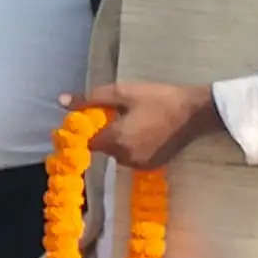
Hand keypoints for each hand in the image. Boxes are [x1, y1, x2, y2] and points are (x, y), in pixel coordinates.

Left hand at [79, 81, 221, 172]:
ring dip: (119, 139)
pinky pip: (132, 156)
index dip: (85, 131)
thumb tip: (62, 101)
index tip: (90, 119)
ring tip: (135, 120)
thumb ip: (90, 99)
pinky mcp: (153, 165)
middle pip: (103, 147)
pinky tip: (145, 130)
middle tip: (118, 114)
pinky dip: (132, 145)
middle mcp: (125, 157)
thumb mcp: (122, 92)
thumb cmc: (158, 99)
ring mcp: (140, 164)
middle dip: (105, 132)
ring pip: (117, 152)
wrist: (195, 112)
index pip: (87, 142)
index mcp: (116, 140)